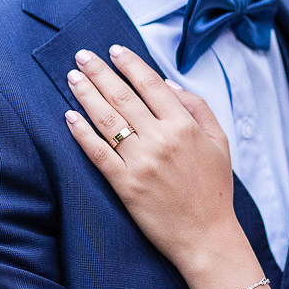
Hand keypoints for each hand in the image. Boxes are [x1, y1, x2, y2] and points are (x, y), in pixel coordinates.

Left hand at [64, 45, 240, 273]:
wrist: (207, 238)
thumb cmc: (214, 189)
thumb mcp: (218, 141)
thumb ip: (196, 107)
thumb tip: (166, 83)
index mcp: (184, 126)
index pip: (151, 85)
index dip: (130, 64)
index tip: (114, 50)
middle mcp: (161, 140)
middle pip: (123, 97)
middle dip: (99, 72)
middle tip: (81, 56)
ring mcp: (141, 163)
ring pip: (107, 120)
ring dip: (86, 95)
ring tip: (72, 78)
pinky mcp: (125, 185)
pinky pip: (98, 153)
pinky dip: (82, 133)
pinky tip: (70, 117)